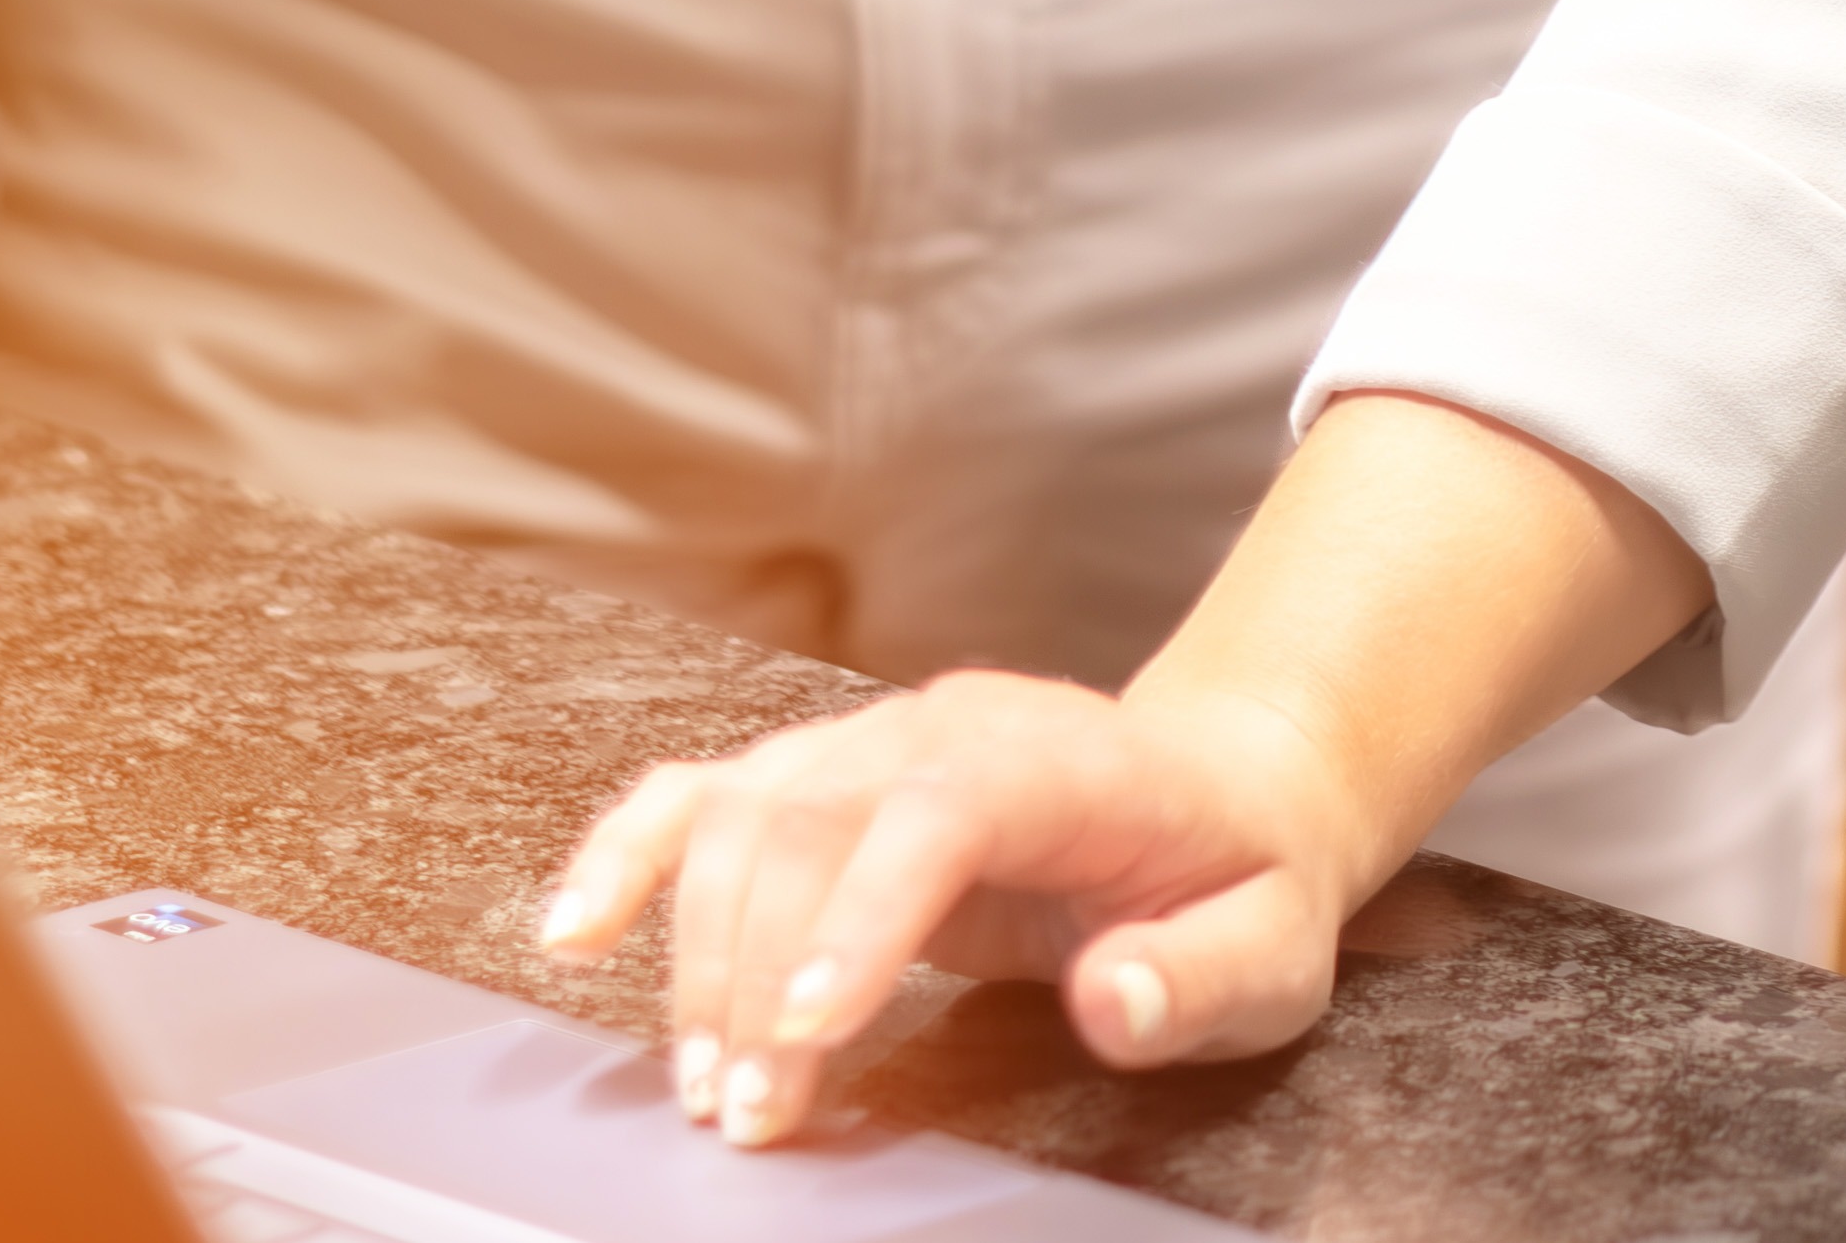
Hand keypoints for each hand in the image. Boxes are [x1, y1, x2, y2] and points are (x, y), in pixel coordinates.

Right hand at [540, 664, 1364, 1147]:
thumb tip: (1110, 996)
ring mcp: (875, 742)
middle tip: (752, 1119)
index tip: (811, 1032)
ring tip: (704, 1086)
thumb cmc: (1241, 879)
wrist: (1222, 785)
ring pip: (745, 807)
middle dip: (762, 969)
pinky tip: (574, 929)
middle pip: (816, 814)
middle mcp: (946, 727)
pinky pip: (707, 793)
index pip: (942, 808)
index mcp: (1060, 756)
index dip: (865, 910)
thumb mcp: (1272, 947)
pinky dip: (632, 851)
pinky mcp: (827, 779)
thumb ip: (1199, 975)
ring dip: (701, 947)